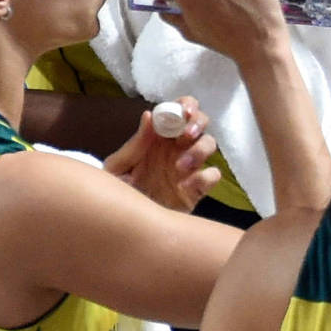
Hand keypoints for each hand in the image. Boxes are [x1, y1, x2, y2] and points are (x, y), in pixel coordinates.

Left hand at [102, 97, 220, 210]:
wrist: (124, 226)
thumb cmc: (117, 194)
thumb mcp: (118, 168)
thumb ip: (134, 145)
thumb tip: (149, 115)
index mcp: (158, 138)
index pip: (178, 111)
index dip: (185, 105)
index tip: (183, 111)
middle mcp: (177, 148)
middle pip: (200, 123)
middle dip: (198, 123)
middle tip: (185, 135)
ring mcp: (190, 168)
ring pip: (210, 145)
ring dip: (200, 149)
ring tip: (180, 165)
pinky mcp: (197, 189)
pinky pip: (212, 176)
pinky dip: (205, 177)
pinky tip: (186, 186)